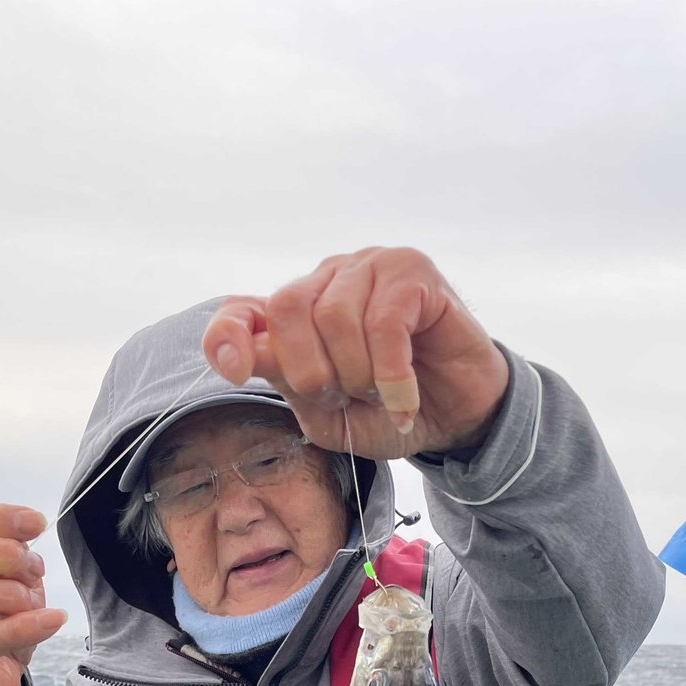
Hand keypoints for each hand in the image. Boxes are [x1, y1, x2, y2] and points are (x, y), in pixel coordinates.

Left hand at [202, 247, 509, 461]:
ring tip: (383, 395)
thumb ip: (289, 385)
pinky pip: (384, 323)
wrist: (456, 418)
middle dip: (311, 369)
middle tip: (345, 396)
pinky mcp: (413, 272)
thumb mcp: (328, 417)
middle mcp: (329, 280)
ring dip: (359, 373)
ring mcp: (371, 267)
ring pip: (335, 315)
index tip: (237, 369)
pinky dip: (392, 374)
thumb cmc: (389, 413)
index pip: (241, 311)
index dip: (229, 336)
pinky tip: (405, 399)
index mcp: (299, 314)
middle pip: (287, 307)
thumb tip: (250, 354)